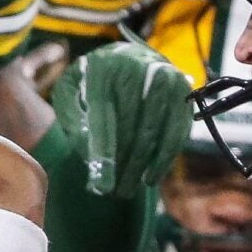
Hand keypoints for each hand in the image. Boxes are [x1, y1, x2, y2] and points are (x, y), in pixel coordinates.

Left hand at [51, 40, 193, 199]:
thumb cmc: (91, 84)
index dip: (102, 155)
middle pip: (130, 129)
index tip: (101, 187)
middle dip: (123, 167)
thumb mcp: (69, 96)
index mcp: (101, 68)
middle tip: (115, 194)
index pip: (102, 119)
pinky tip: (152, 175)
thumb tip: (91, 155)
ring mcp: (162, 75)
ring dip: (143, 167)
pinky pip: (177, 129)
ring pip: (154, 132)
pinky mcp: (182, 87)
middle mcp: (134, 66)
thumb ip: (74, 122)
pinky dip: (165, 157)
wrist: (124, 58)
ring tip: (129, 189)